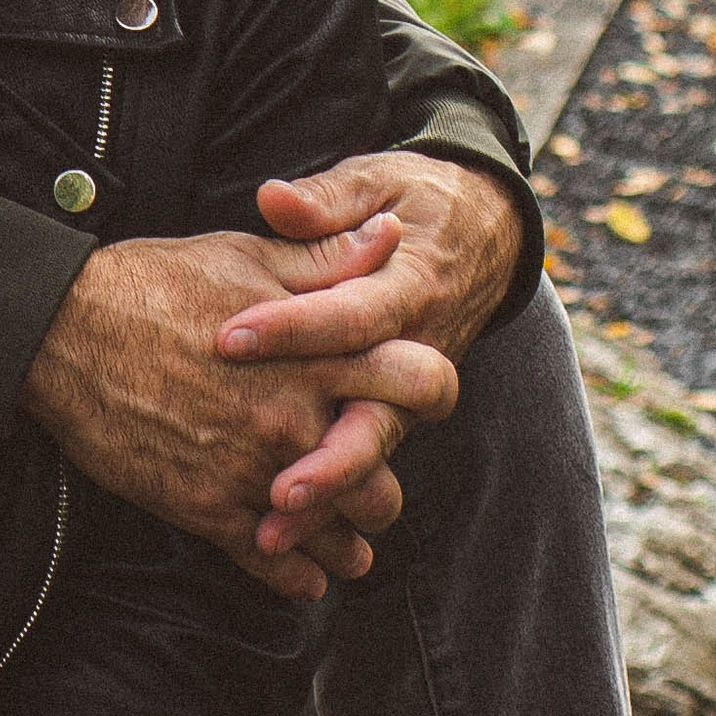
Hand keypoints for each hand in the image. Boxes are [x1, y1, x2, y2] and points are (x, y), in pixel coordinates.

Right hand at [19, 229, 456, 597]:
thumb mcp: (246, 256)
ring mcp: (253, 471)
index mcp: (313, 353)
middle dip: (385, 482)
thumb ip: (327, 257)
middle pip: (387, 479)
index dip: (434, 389)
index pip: (417, 380)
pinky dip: (297, 576)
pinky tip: (305, 575)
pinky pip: (275, 564)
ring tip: (349, 539)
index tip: (425, 398)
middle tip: (373, 480)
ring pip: (339, 532)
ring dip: (349, 538)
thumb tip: (394, 237)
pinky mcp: (209, 509)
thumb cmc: (156, 283)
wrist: (64, 332)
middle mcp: (294, 419)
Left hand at [216, 156, 527, 529]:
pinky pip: (369, 463)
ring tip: (269, 534)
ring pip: (372, 454)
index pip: (349, 317)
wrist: (486, 227)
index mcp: (407, 287)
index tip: (229, 339)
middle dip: (329, 460)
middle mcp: (417, 350)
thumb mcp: (376, 180)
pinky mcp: (396, 408)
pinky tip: (283, 536)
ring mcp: (409, 389)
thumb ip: (327, 200)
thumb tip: (272, 199)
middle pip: (378, 418)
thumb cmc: (417, 199)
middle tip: (276, 491)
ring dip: (325, 497)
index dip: (291, 329)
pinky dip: (333, 504)